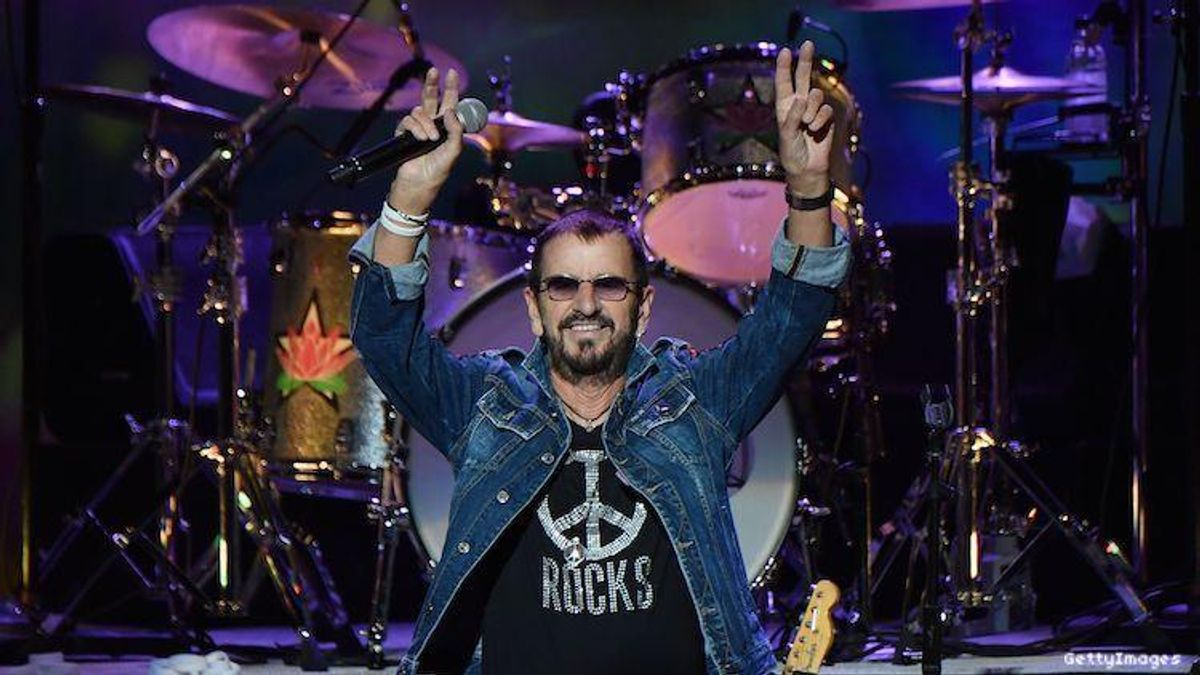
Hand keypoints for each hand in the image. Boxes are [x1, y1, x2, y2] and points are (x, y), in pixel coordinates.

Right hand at [387, 67, 463, 213]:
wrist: (419, 182)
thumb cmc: (439, 170)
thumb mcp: (453, 150)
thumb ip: (455, 130)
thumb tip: (449, 111)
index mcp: (447, 127)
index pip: (450, 104)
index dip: (451, 89)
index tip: (452, 73)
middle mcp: (432, 124)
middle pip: (431, 98)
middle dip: (432, 84)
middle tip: (434, 70)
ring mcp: (418, 128)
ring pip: (419, 111)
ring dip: (425, 123)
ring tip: (430, 140)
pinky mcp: (404, 133)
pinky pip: (408, 121)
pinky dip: (415, 128)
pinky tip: (420, 139)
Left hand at [775, 41, 835, 196]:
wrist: (807, 169)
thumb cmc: (791, 153)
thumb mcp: (786, 136)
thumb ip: (792, 117)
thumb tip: (801, 99)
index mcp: (784, 107)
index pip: (784, 83)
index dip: (785, 66)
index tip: (786, 51)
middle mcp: (798, 105)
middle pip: (803, 77)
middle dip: (805, 61)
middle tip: (807, 43)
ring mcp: (813, 110)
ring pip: (816, 96)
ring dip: (811, 111)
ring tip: (806, 126)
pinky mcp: (826, 118)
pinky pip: (825, 111)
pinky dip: (820, 121)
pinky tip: (815, 131)